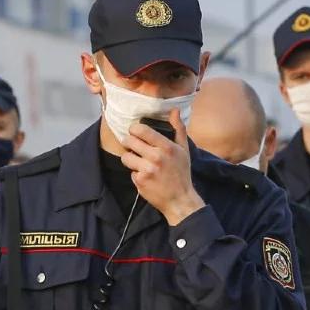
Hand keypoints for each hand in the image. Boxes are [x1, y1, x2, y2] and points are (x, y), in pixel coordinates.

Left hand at [120, 108, 205, 224]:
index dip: (134, 129)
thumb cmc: (182, 173)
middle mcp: (156, 157)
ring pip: (125, 157)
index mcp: (166, 147)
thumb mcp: (184, 150)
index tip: (134, 131)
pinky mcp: (140, 181)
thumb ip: (178, 129)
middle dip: (128, 142)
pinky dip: (136, 173)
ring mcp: (147, 170)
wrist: (180, 200)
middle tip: (131, 145)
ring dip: (130, 158)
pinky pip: (130, 172)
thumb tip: (174, 110)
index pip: (141, 130)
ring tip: (138, 161)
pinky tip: (145, 176)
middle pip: (129, 141)